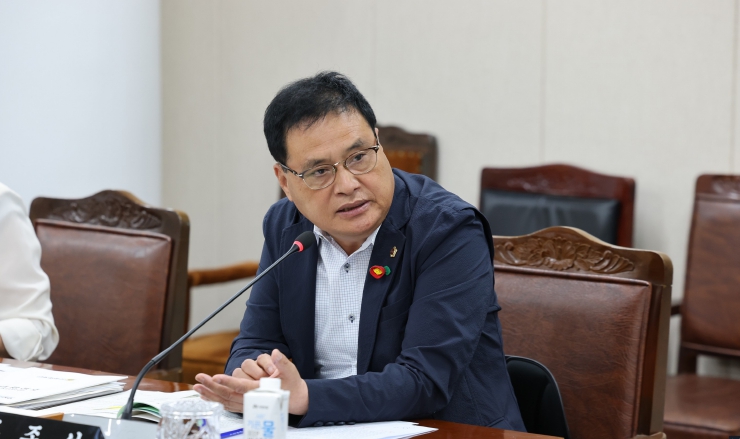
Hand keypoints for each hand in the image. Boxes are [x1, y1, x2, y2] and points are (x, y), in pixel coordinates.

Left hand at [194, 349, 308, 414]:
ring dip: (210, 395)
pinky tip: (206, 396)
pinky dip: (215, 400)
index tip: (216, 377)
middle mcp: (251, 399)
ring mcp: (247, 404)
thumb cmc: (291, 384)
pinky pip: (227, 404)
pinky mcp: (244, 405)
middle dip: (212, 387)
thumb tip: (275, 353)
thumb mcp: (290, 371)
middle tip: (199, 380)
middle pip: (228, 394)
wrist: (294, 399)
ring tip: (197, 388)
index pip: (241, 387)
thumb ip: (282, 362)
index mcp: (261, 390)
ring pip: (225, 401)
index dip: (228, 382)